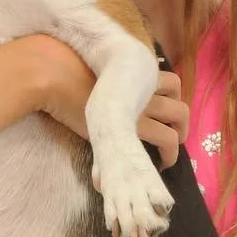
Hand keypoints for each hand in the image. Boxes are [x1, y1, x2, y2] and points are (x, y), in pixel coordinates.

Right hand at [33, 35, 188, 169]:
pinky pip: (167, 138)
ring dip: (180, 133)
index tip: (164, 109)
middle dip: (179, 113)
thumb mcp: (93, 79)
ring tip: (171, 150)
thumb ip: (107, 87)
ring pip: (179, 114)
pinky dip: (169, 153)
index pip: (167, 78)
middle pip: (177, 91)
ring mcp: (142, 104)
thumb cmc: (64, 75)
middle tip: (174, 129)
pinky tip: (161, 163)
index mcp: (134, 72)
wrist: (55, 78)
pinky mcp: (135, 125)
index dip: (169, 93)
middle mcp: (143, 85)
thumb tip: (106, 95)